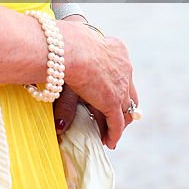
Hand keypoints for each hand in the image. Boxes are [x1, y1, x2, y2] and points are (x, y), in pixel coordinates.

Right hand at [55, 15, 138, 150]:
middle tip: (108, 121)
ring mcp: (121, 85)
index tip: (105, 102)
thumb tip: (61, 106)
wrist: (66, 47)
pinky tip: (109, 141)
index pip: (121, 76)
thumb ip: (72, 83)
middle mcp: (123, 68)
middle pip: (128, 94)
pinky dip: (114, 133)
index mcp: (117, 52)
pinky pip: (118, 123)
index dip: (115, 91)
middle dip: (120, 109)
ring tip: (108, 133)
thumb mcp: (72, 65)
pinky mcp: (113, 100)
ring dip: (117, 123)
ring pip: (126, 110)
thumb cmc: (64, 50)